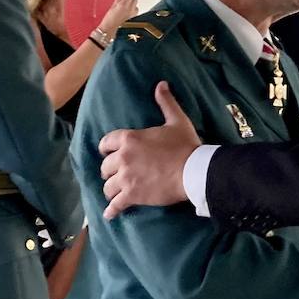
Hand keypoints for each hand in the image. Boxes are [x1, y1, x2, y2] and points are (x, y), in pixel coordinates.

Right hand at [98, 0, 140, 37]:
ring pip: (136, 5)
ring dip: (132, 6)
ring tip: (125, 9)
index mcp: (123, 5)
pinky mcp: (134, 18)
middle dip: (130, 0)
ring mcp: (133, 14)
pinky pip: (136, 12)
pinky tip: (127, 14)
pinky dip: (133, 11)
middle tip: (124, 3)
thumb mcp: (112, 6)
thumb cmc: (109, 20)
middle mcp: (130, 9)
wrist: (110, 30)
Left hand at [100, 81, 199, 218]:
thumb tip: (161, 84)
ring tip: (115, 193)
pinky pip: (115, 205)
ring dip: (111, 189)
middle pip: (104, 166)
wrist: (193, 171)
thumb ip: (166, 102)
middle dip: (110, 170)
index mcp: (129, 138)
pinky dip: (112, 210)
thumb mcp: (177, 120)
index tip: (109, 153)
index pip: (106, 143)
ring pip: (108, 186)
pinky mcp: (131, 195)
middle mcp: (122, 158)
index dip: (107, 148)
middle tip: (116, 174)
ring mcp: (125, 178)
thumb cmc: (185, 145)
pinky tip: (110, 214)